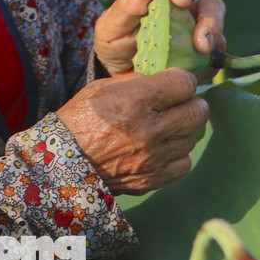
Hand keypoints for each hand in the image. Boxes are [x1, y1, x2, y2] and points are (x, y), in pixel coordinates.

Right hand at [55, 68, 208, 195]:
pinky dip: (178, 154)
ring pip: (191, 137)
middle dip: (193, 103)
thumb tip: (164, 82)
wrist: (62, 161)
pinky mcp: (151, 179)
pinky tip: (165, 148)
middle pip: (197, 111)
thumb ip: (137, 82)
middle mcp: (148, 129)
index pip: (184, 83)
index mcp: (134, 100)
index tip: (178, 83)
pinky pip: (184, 164)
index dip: (184, 80)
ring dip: (184, 129)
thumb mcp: (103, 88)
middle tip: (183, 103)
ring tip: (170, 126)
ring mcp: (152, 157)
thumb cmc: (81, 119)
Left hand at [93, 0, 225, 79]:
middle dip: (211, 21)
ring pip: (217, 32)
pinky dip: (204, 68)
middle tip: (202, 44)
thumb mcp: (111, 24)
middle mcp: (185, 8)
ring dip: (210, 47)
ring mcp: (196, 31)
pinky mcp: (202, 55)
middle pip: (210, 4)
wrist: (118, 71)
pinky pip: (214, 60)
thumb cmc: (114, 38)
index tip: (181, 0)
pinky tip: (187, 75)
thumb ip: (126, 7)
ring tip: (193, 64)